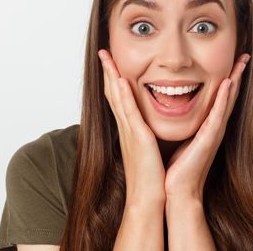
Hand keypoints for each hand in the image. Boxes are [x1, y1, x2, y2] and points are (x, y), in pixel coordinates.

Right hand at [98, 49, 166, 205]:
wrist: (148, 199)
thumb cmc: (150, 179)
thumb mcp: (147, 151)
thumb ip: (145, 137)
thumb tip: (147, 129)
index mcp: (130, 130)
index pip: (119, 99)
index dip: (113, 80)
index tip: (111, 63)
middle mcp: (126, 128)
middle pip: (113, 94)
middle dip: (108, 72)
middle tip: (103, 53)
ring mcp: (129, 132)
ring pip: (117, 98)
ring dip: (112, 76)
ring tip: (106, 58)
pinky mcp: (138, 138)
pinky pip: (128, 112)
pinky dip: (122, 96)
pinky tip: (120, 80)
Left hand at [164, 53, 250, 201]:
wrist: (177, 191)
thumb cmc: (177, 168)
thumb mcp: (182, 140)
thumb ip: (186, 127)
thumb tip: (174, 112)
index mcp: (208, 127)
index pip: (220, 98)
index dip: (228, 79)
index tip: (232, 61)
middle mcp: (214, 128)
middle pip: (229, 96)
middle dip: (237, 74)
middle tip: (244, 55)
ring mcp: (214, 133)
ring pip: (227, 101)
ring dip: (235, 80)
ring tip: (241, 62)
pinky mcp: (209, 139)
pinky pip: (218, 115)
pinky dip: (224, 98)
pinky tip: (228, 83)